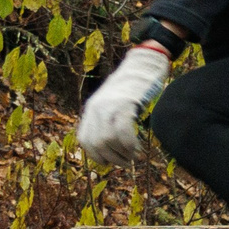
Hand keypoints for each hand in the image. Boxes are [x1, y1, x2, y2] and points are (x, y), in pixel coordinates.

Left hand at [77, 44, 171, 164]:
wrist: (143, 66)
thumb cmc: (132, 89)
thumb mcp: (112, 104)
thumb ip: (107, 121)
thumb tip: (109, 146)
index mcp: (91, 109)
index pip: (84, 140)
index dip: (96, 156)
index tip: (110, 162)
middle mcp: (96, 108)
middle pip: (97, 143)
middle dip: (112, 158)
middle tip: (126, 162)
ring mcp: (110, 105)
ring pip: (108, 140)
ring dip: (122, 154)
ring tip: (133, 156)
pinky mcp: (125, 104)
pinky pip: (122, 131)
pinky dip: (129, 145)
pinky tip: (137, 148)